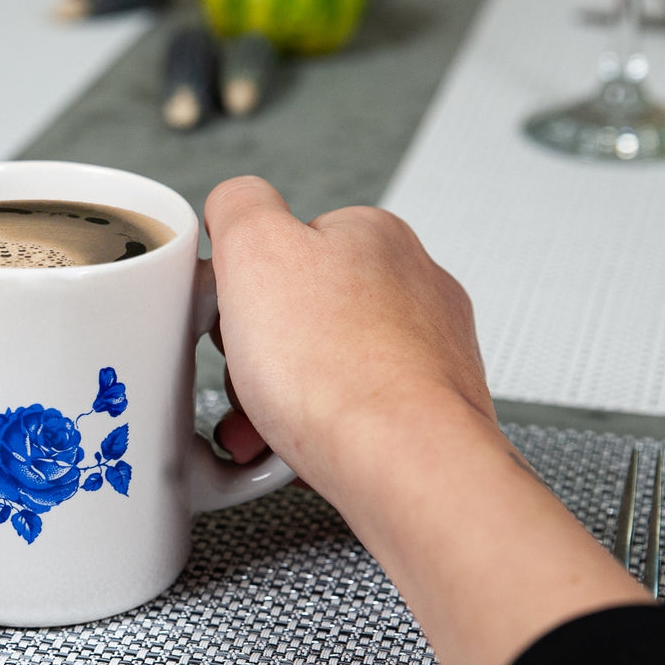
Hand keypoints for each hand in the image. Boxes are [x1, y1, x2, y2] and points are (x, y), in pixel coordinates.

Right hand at [202, 177, 645, 664]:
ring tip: (266, 425)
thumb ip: (238, 205)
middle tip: (245, 379)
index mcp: (373, 234)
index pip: (288, 242)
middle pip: (306, 308)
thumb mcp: (253, 248)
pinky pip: (359, 412)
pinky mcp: (434, 410)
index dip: (244, 286)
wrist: (403, 463)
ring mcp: (430, 350)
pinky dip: (323, 430)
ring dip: (286, 395)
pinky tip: (303, 448)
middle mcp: (414, 283)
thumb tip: (234, 201)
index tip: (230, 319)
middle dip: (263, 350)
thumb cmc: (335, 370)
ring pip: (330, 364)